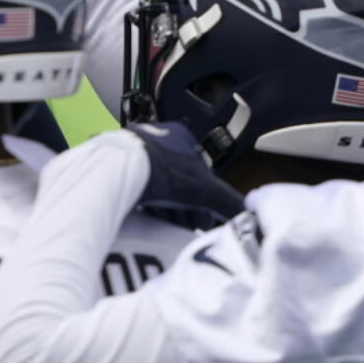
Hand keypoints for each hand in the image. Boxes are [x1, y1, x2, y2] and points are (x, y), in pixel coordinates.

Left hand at [127, 121, 243, 229]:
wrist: (120, 168)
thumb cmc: (162, 169)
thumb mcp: (205, 189)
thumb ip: (228, 202)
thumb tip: (249, 216)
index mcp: (181, 136)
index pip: (199, 173)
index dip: (203, 200)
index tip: (202, 219)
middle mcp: (156, 139)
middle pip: (176, 181)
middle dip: (183, 206)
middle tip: (185, 226)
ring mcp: (133, 151)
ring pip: (154, 185)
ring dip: (163, 207)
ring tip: (166, 225)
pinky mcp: (114, 165)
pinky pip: (133, 188)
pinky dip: (141, 204)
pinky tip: (145, 218)